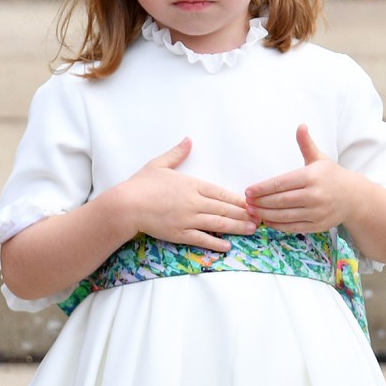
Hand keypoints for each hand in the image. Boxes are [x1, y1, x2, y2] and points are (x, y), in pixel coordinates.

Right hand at [123, 137, 256, 251]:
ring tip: (250, 231)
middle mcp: (194, 202)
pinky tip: (227, 246)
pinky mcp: (179, 233)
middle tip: (259, 219)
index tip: (251, 203)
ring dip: (236, 228)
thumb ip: (177, 153)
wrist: (126, 205)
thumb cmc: (141, 184)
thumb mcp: (159, 164)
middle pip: (224, 209)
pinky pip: (202, 239)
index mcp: (191, 184)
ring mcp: (188, 219)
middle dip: (244, 214)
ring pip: (218, 224)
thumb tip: (188, 140)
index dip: (238, 199)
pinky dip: (216, 243)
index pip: (221, 193)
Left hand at [245, 124, 353, 232]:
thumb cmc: (332, 176)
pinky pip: (293, 227)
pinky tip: (268, 221)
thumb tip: (301, 126)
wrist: (354, 197)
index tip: (249, 191)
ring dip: (266, 215)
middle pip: (280, 201)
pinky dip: (278, 225)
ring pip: (285, 215)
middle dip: (261, 202)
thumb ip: (306, 144)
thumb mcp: (319, 158)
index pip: (280, 184)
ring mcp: (316, 212)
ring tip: (253, 212)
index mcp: (311, 177)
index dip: (262, 189)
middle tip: (247, 202)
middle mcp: (314, 195)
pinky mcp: (318, 225)